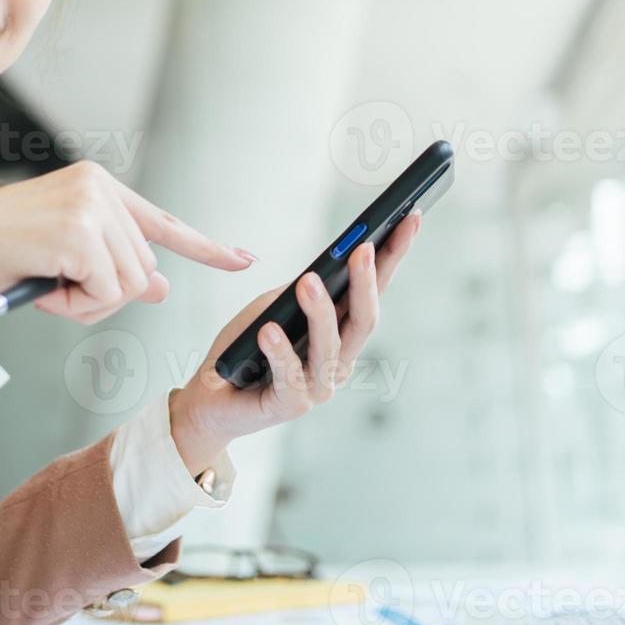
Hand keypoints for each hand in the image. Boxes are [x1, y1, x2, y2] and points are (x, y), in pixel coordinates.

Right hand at [0, 160, 255, 323]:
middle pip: (143, 270)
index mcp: (96, 184)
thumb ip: (113, 270)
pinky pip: (107, 295)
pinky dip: (75, 306)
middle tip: (51, 284)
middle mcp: (98, 186)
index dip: (205, 247)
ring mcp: (90, 206)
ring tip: (42, 281)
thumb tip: (162, 287)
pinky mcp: (79, 232)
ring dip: (85, 303)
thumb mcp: (63, 264)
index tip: (243, 259)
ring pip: (129, 287)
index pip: (162, 222)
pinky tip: (41, 285)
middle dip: (101, 295)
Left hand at [167, 213, 421, 474]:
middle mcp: (339, 361)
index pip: (374, 291)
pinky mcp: (290, 405)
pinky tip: (269, 331)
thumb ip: (298, 293)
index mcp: (342, 335)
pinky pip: (289, 375)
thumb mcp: (272, 308)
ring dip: (320, 311)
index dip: (394, 256)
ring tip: (309, 281)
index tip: (411, 218)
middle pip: (364, 319)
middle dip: (367, 282)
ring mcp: (318, 386)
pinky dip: (280, 351)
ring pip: (330, 345)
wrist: (213, 400)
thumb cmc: (246, 350)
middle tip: (364, 248)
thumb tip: (322, 267)